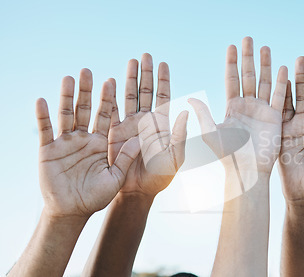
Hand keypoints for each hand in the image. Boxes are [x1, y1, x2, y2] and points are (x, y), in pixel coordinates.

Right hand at [36, 69, 139, 217]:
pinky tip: (42, 100)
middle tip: (88, 71)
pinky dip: (43, 116)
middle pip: (86, 109)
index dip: (108, 98)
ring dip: (66, 97)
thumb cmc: (98, 197)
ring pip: (66, 114)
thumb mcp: (117, 177)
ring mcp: (66, 142)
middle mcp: (85, 138)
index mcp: (103, 141)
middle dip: (87, 90)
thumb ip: (127, 157)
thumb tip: (142, 138)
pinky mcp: (48, 150)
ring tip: (68, 78)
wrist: (74, 212)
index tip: (112, 80)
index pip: (107, 115)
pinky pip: (46, 130)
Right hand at [108, 54, 187, 196]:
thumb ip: (180, 135)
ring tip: (131, 61)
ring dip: (130, 79)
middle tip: (146, 55)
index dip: (163, 81)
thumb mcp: (174, 158)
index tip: (163, 63)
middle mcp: (146, 121)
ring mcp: (129, 125)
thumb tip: (185, 111)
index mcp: (162, 125)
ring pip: (130, 97)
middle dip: (146, 73)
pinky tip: (111, 81)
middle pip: (146, 92)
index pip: (163, 97)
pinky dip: (111, 96)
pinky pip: (112, 110)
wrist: (136, 192)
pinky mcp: (114, 132)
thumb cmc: (160, 178)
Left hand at [189, 37, 287, 175]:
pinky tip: (283, 67)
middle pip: (248, 76)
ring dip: (265, 65)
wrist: (248, 172)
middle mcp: (247, 106)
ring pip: (264, 82)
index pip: (231, 79)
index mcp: (231, 108)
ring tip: (265, 47)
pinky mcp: (275, 118)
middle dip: (248, 57)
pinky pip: (279, 96)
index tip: (232, 46)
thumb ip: (203, 114)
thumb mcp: (211, 133)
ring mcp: (262, 111)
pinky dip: (282, 82)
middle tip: (248, 39)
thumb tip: (190, 97)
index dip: (232, 63)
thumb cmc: (227, 156)